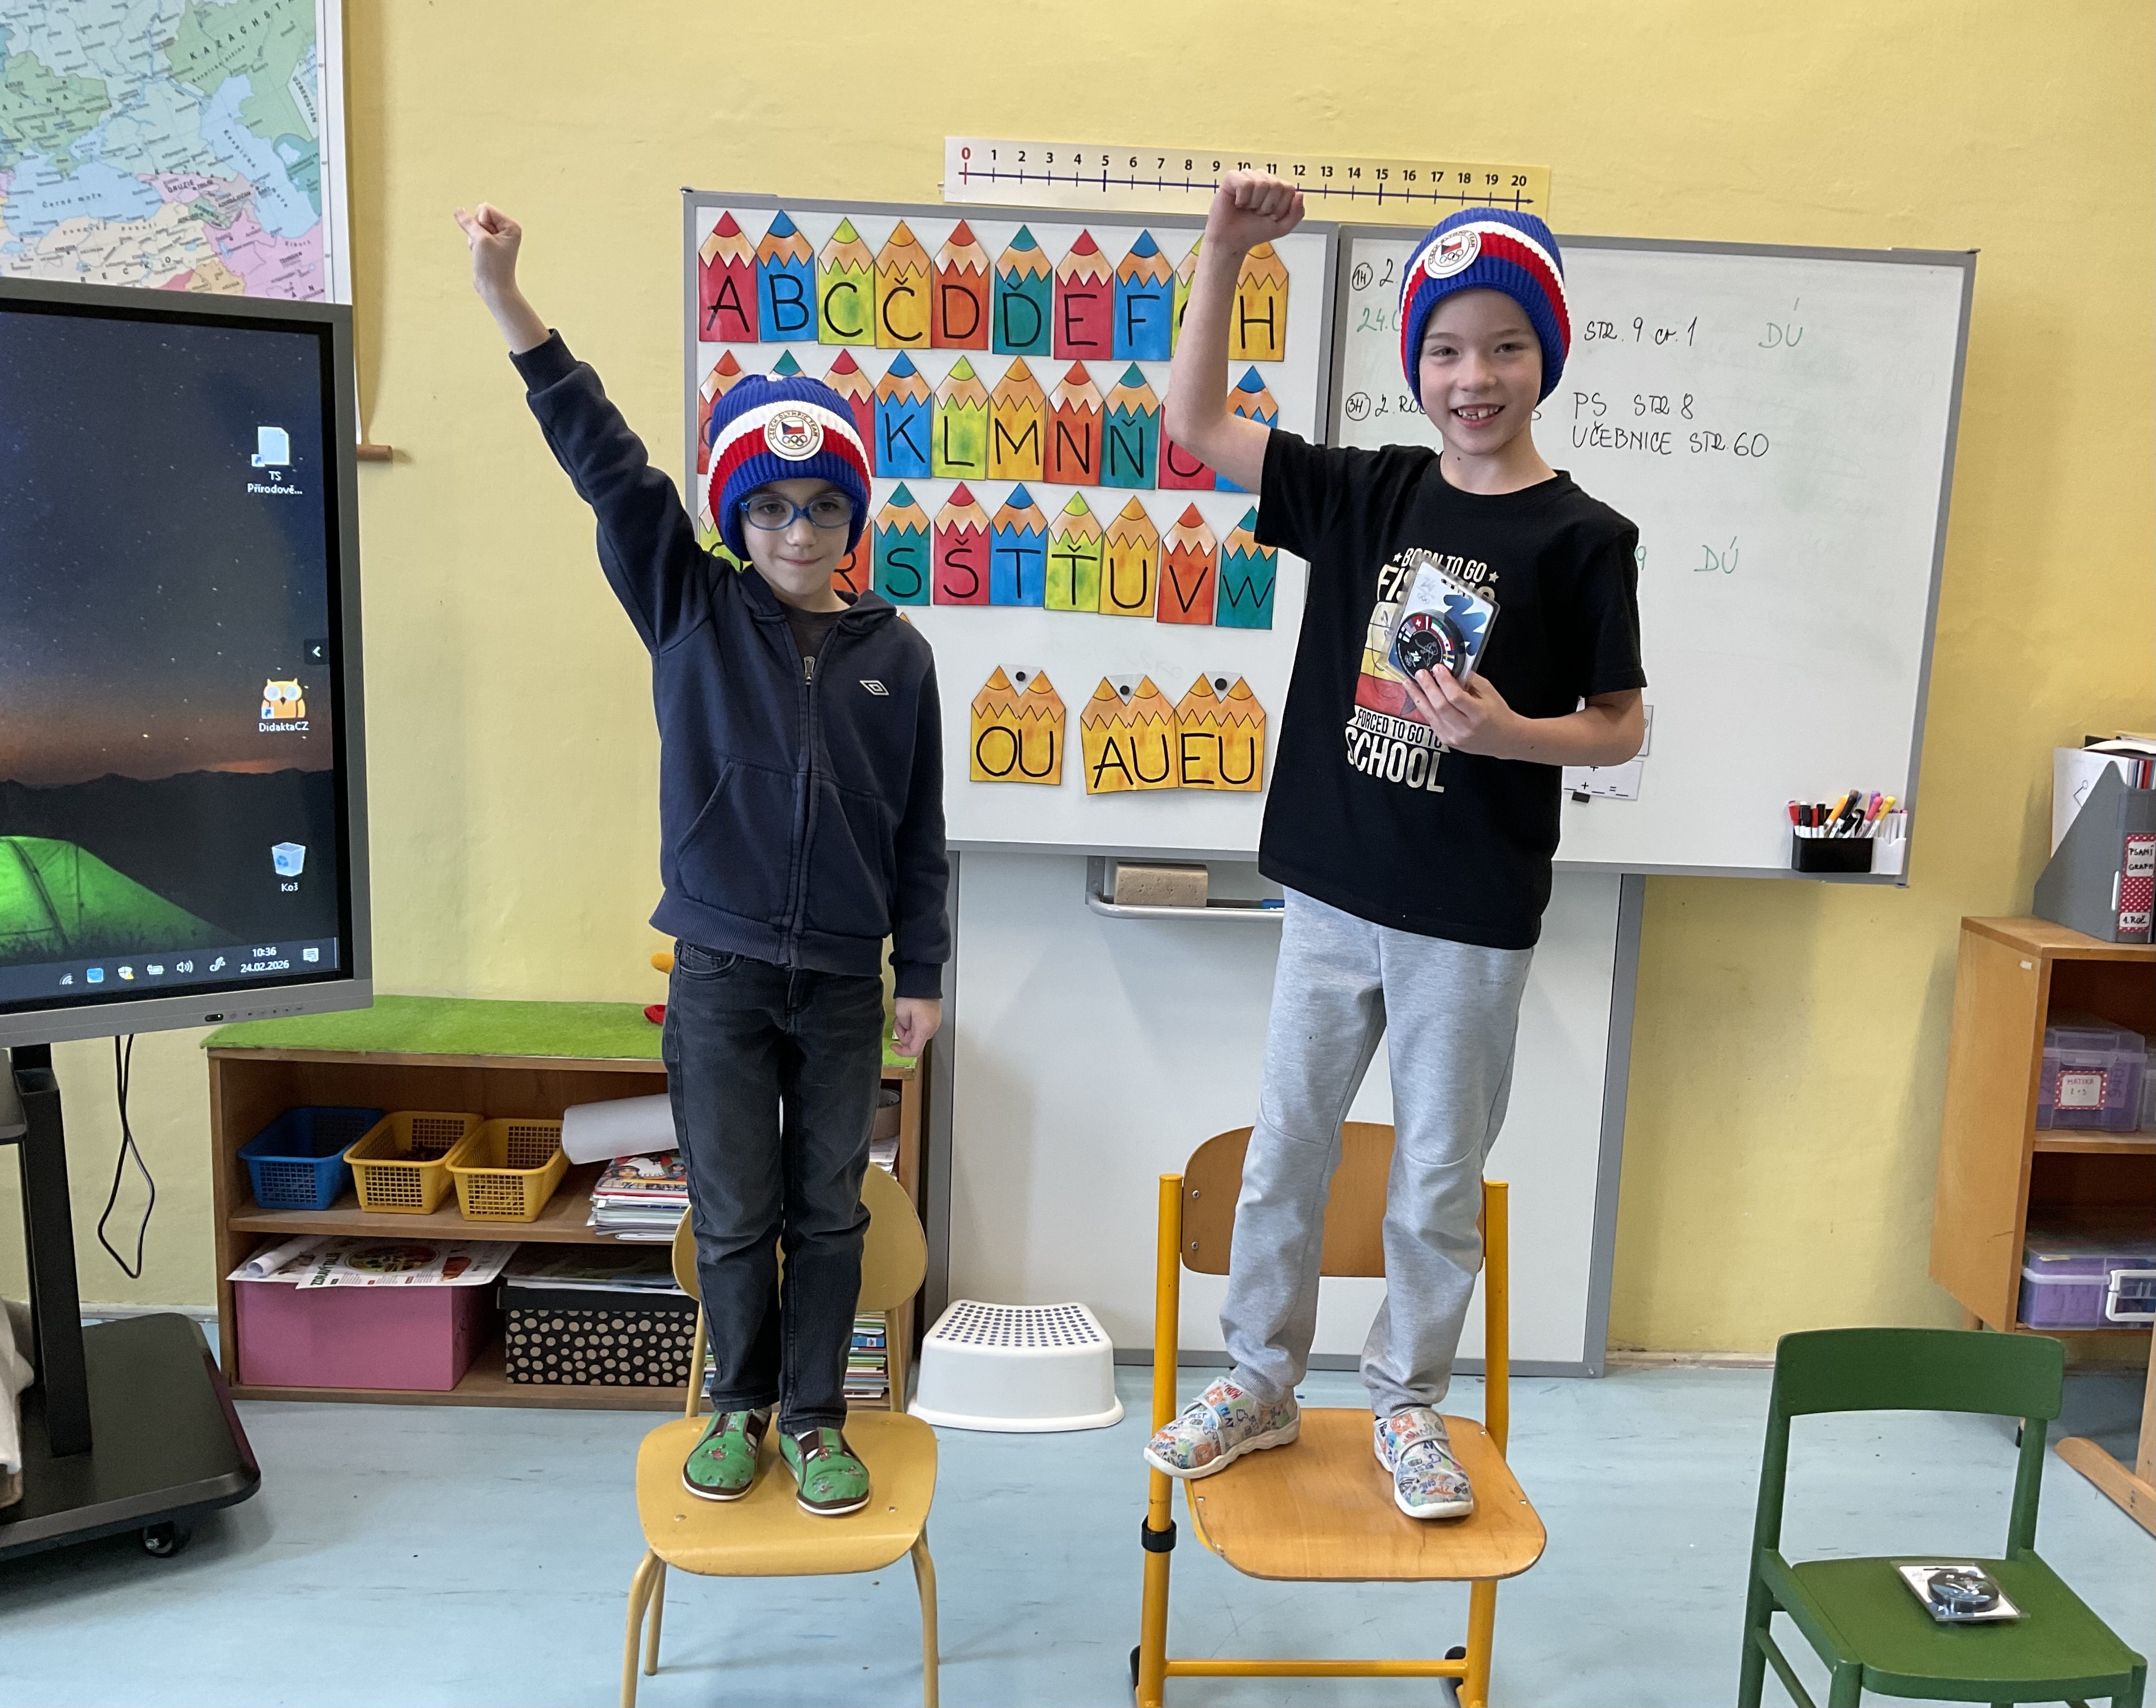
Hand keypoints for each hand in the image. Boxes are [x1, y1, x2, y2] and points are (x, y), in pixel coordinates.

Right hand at [453, 202, 522, 304]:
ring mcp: (497, 237)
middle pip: (480, 216)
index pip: (485, 208)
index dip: (480, 221)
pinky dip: (473, 244)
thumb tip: (458, 210)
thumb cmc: (492, 266)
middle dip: (476, 230)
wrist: (494, 288)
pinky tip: (479, 254)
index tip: (487, 239)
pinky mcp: (490, 244)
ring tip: (482, 252)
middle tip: (483, 246)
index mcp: (511, 226)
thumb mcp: (480, 240)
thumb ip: (469, 222)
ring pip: (475, 226)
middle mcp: (506, 230)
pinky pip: (474, 235)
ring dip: (474, 238)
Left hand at [892, 997, 941, 1058]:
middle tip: (898, 1021)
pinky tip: (910, 1013)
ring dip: (908, 1028)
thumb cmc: (913, 994)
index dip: (902, 1052)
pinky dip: (914, 1023)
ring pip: (918, 1033)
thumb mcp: (901, 1013)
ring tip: (904, 1015)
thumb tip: (906, 1029)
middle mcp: (933, 1027)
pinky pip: (922, 1026)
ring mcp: (935, 1021)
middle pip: (915, 1041)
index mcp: (925, 1028)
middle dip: (904, 1034)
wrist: (921, 980)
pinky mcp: (934, 1016)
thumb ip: (903, 1028)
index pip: (914, 1050)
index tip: (894, 1046)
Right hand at [1206, 171, 1303, 253]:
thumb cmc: (1254, 231)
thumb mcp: (1282, 227)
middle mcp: (1262, 178)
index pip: (1289, 189)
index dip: (1281, 207)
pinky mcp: (1232, 178)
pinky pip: (1245, 183)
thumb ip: (1297, 213)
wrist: (1232, 242)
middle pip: (1276, 185)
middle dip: (1268, 206)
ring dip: (1255, 203)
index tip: (1270, 216)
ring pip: (1261, 183)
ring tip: (1248, 208)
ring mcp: (1247, 177)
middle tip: (1257, 213)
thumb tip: (1300, 194)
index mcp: (1275, 187)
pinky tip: (1238, 203)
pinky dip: (1243, 198)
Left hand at [1399, 666, 1520, 756]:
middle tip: (1420, 673)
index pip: (1456, 697)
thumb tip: (1450, 669)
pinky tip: (1418, 697)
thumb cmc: (1498, 715)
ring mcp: (1455, 737)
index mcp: (1479, 714)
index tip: (1437, 668)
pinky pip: (1431, 722)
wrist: (1504, 739)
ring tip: (1409, 683)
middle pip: (1440, 706)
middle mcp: (1466, 728)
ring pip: (1431, 715)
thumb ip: (1470, 680)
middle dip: (1427, 687)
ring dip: (1418, 697)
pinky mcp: (1447, 741)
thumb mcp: (1489, 692)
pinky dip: (1424, 708)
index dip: (1444, 681)